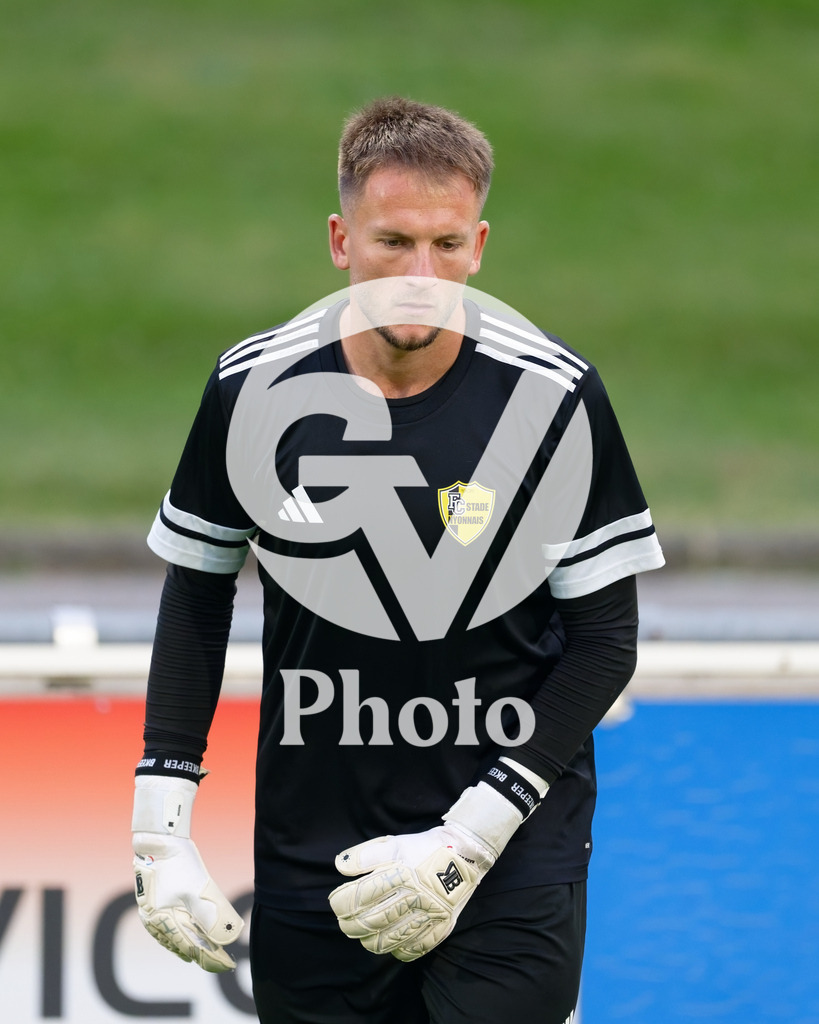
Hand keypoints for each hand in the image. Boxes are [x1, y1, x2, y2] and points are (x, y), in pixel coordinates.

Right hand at [132, 774, 243, 971]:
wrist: (158, 840)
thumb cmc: (178, 864)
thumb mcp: (198, 890)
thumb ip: (210, 916)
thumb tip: (226, 937)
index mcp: (161, 922)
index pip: (191, 948)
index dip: (210, 957)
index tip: (228, 962)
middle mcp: (153, 922)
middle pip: (181, 945)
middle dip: (202, 954)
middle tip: (222, 960)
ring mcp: (150, 913)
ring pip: (172, 938)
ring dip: (190, 946)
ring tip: (205, 954)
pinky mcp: (152, 902)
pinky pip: (166, 927)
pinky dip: (179, 934)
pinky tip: (186, 935)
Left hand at [329, 820, 494, 961]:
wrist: (465, 852)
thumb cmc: (424, 847)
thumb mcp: (395, 843)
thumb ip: (366, 854)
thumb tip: (339, 866)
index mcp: (402, 873)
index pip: (363, 895)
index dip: (342, 902)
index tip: (336, 902)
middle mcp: (416, 896)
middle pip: (374, 920)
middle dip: (352, 925)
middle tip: (344, 923)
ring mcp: (431, 914)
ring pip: (392, 939)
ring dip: (370, 941)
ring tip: (363, 936)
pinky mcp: (443, 926)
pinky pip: (417, 947)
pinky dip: (399, 951)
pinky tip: (390, 945)